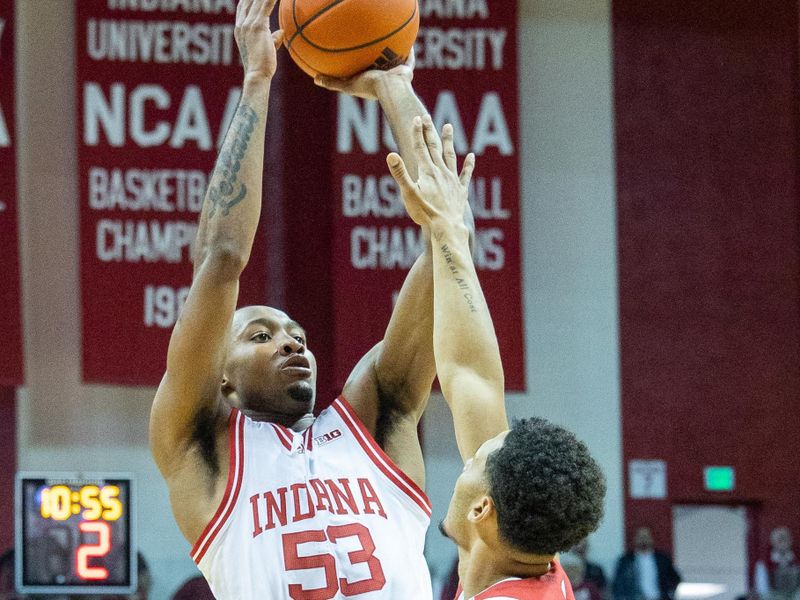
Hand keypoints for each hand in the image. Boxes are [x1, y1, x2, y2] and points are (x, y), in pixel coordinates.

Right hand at [235, 0, 283, 80]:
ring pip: (258, 1)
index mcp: (240, 30)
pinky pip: (266, 6)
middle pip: (249, 1)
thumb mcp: (266, 50)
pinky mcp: (257, 26)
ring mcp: (248, 24)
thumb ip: (273, 39)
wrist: (257, 75)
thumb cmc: (262, 67)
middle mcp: (242, 25)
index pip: (243, 8)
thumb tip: (281, 32)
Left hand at [313, 48, 415, 99]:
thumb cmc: (370, 87)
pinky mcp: (406, 71)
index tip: (355, 64)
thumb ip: (333, 83)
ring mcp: (397, 76)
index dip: (360, 71)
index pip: (364, 77)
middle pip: (381, 69)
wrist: (391, 87)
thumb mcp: (348, 85)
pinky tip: (406, 38)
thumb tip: (315, 79)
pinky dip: (408, 50)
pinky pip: (408, 59)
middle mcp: (385, 81)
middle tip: (374, 53)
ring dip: (394, 56)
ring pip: (396, 64)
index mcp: (372, 85)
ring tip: (392, 44)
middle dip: (379, 62)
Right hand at [387, 116, 475, 230]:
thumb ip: (400, 173)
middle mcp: (441, 172)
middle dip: (430, 132)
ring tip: (448, 127)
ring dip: (448, 141)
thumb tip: (391, 154)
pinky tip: (472, 156)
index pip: (420, 148)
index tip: (416, 119)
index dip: (418, 133)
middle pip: (434, 147)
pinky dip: (469, 165)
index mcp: (427, 172)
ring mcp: (452, 180)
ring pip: (450, 156)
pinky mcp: (461, 190)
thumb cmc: (425, 212)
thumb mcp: (408, 193)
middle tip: (427, 117)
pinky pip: (465, 174)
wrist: (446, 227)